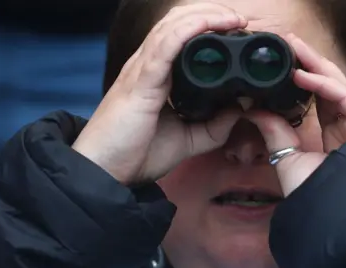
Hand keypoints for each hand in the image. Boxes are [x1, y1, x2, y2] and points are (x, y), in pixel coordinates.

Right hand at [72, 4, 247, 184]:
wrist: (104, 173)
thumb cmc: (135, 155)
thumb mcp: (187, 140)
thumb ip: (214, 126)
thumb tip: (241, 108)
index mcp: (155, 75)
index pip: (180, 35)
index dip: (207, 25)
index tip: (237, 31)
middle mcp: (146, 65)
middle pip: (177, 21)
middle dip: (210, 13)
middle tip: (240, 21)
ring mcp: (141, 70)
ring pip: (173, 25)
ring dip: (206, 16)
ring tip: (233, 18)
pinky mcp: (140, 81)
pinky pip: (166, 44)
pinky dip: (190, 29)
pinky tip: (210, 24)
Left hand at [247, 34, 345, 196]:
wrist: (338, 216)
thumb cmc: (316, 196)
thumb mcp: (287, 159)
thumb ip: (275, 133)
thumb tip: (253, 110)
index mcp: (332, 135)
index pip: (318, 98)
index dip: (301, 78)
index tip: (282, 63)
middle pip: (329, 86)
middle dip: (309, 62)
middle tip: (288, 43)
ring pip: (338, 84)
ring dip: (316, 64)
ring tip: (294, 47)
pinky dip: (324, 83)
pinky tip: (302, 73)